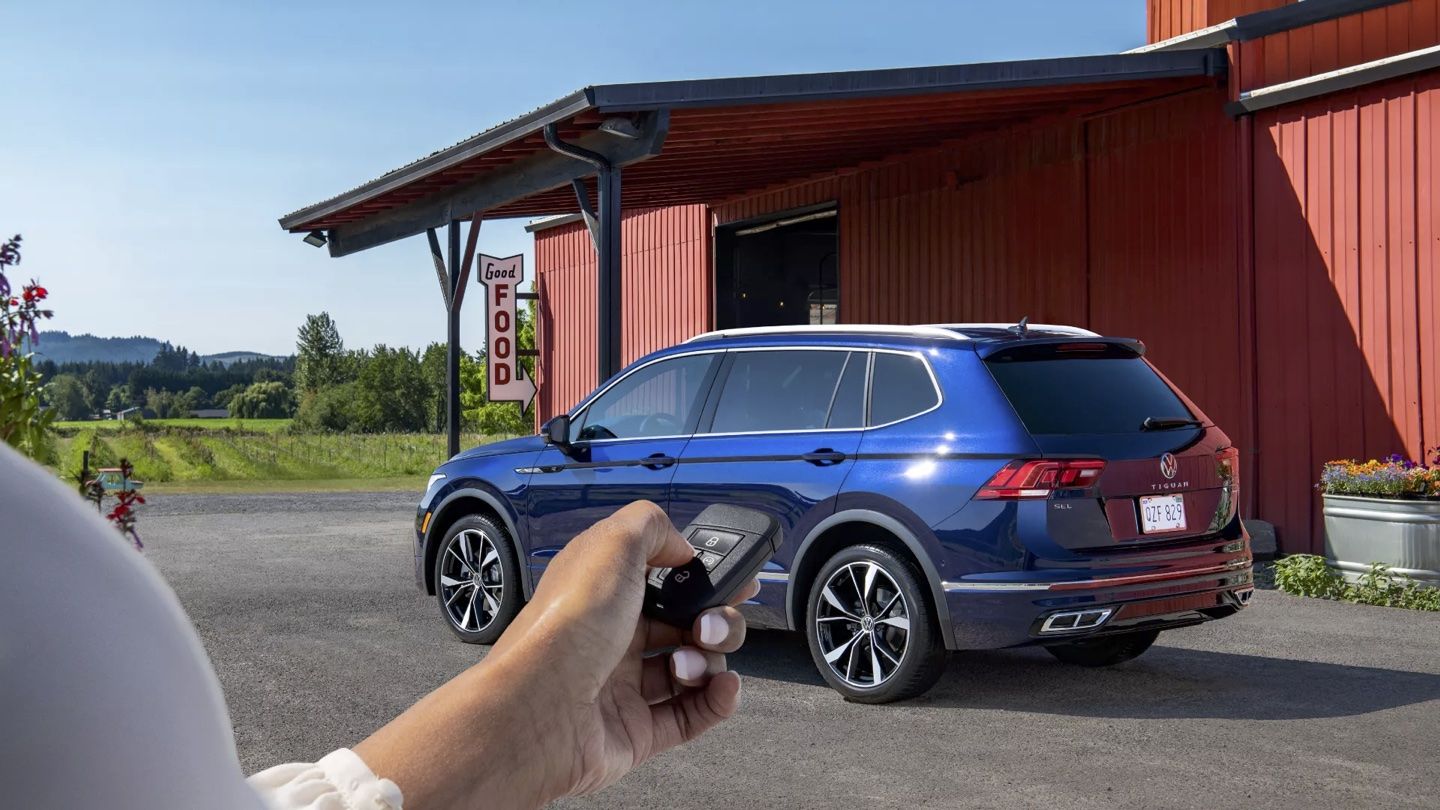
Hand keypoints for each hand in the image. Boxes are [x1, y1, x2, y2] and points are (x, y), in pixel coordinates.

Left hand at [354, 501, 755, 808]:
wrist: (537, 710)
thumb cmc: (565, 626)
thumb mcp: (610, 545)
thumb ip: (652, 527)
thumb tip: (683, 547)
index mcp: (605, 591)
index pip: (664, 579)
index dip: (701, 577)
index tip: (734, 577)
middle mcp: (613, 636)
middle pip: (685, 624)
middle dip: (715, 619)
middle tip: (709, 622)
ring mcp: (625, 686)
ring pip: (692, 668)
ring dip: (710, 659)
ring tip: (690, 661)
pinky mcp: (637, 731)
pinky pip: (692, 715)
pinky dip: (716, 700)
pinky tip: (723, 687)